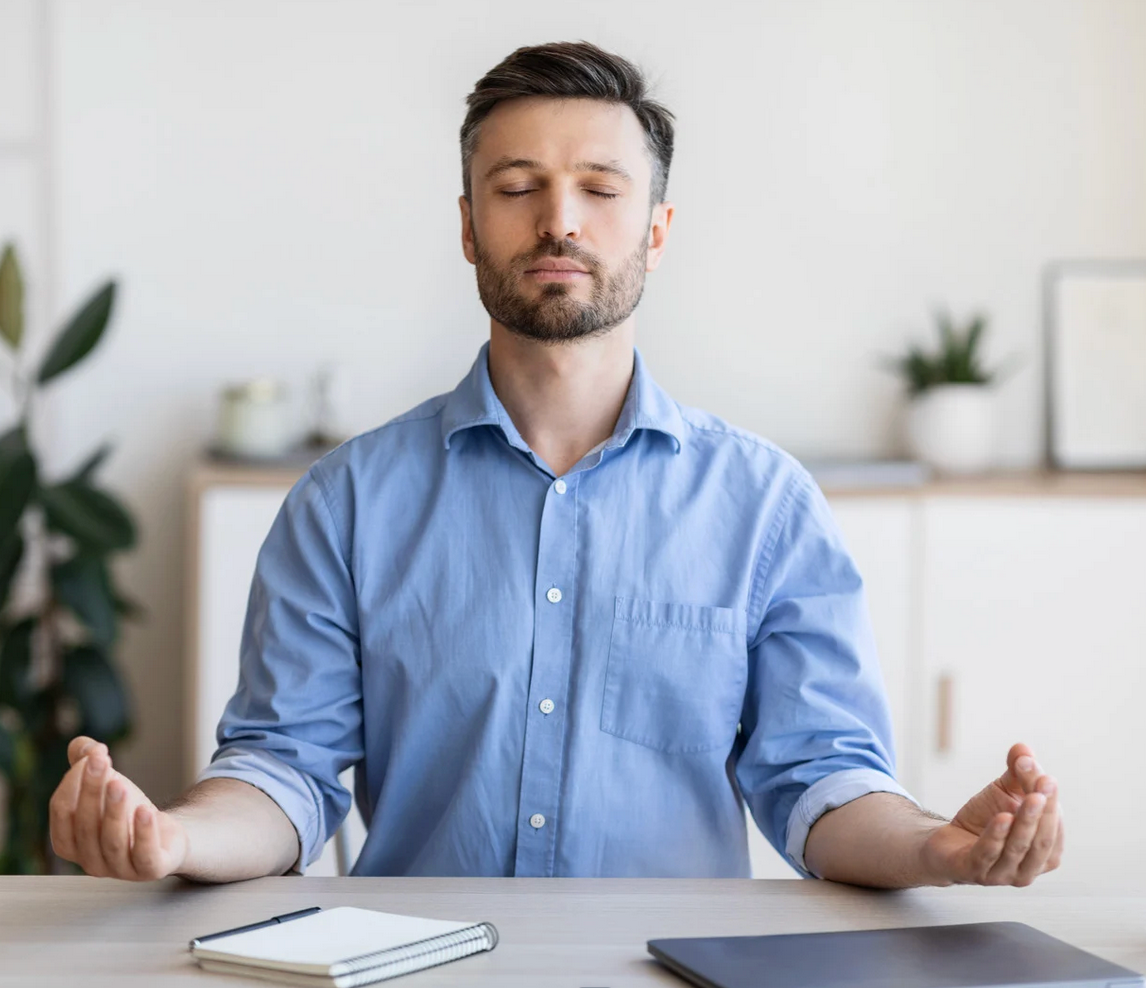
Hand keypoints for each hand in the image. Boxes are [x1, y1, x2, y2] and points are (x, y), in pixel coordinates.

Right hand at [49, 735, 188, 879]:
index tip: (94, 753)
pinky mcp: (149, 869)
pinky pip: (143, 855)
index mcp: (71, 841)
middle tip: (101, 760)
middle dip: (91, 790)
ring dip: (113, 811)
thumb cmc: (128, 812)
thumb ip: (87, 763)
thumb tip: (80, 745)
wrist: (167, 837)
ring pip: (111, 841)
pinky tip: (145, 810)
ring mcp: (119, 869)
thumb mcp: (106, 784)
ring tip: (120, 784)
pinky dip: (143, 833)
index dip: (74, 783)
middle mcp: (90, 860)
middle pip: (85, 826)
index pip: (62, 813)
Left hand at [920, 742, 1062, 886]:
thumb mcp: (1004, 792)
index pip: (1053, 826)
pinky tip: (1001, 818)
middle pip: (1041, 840)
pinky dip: (996, 836)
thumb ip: (1018, 772)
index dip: (1050, 800)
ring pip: (1018, 849)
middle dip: (1044, 811)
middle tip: (1043, 784)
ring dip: (1025, 822)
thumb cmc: (984, 820)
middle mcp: (1029, 869)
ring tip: (1029, 797)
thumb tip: (1023, 749)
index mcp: (1046, 852)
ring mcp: (1003, 874)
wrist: (947, 842)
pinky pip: (988, 854)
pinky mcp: (974, 872)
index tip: (1045, 775)